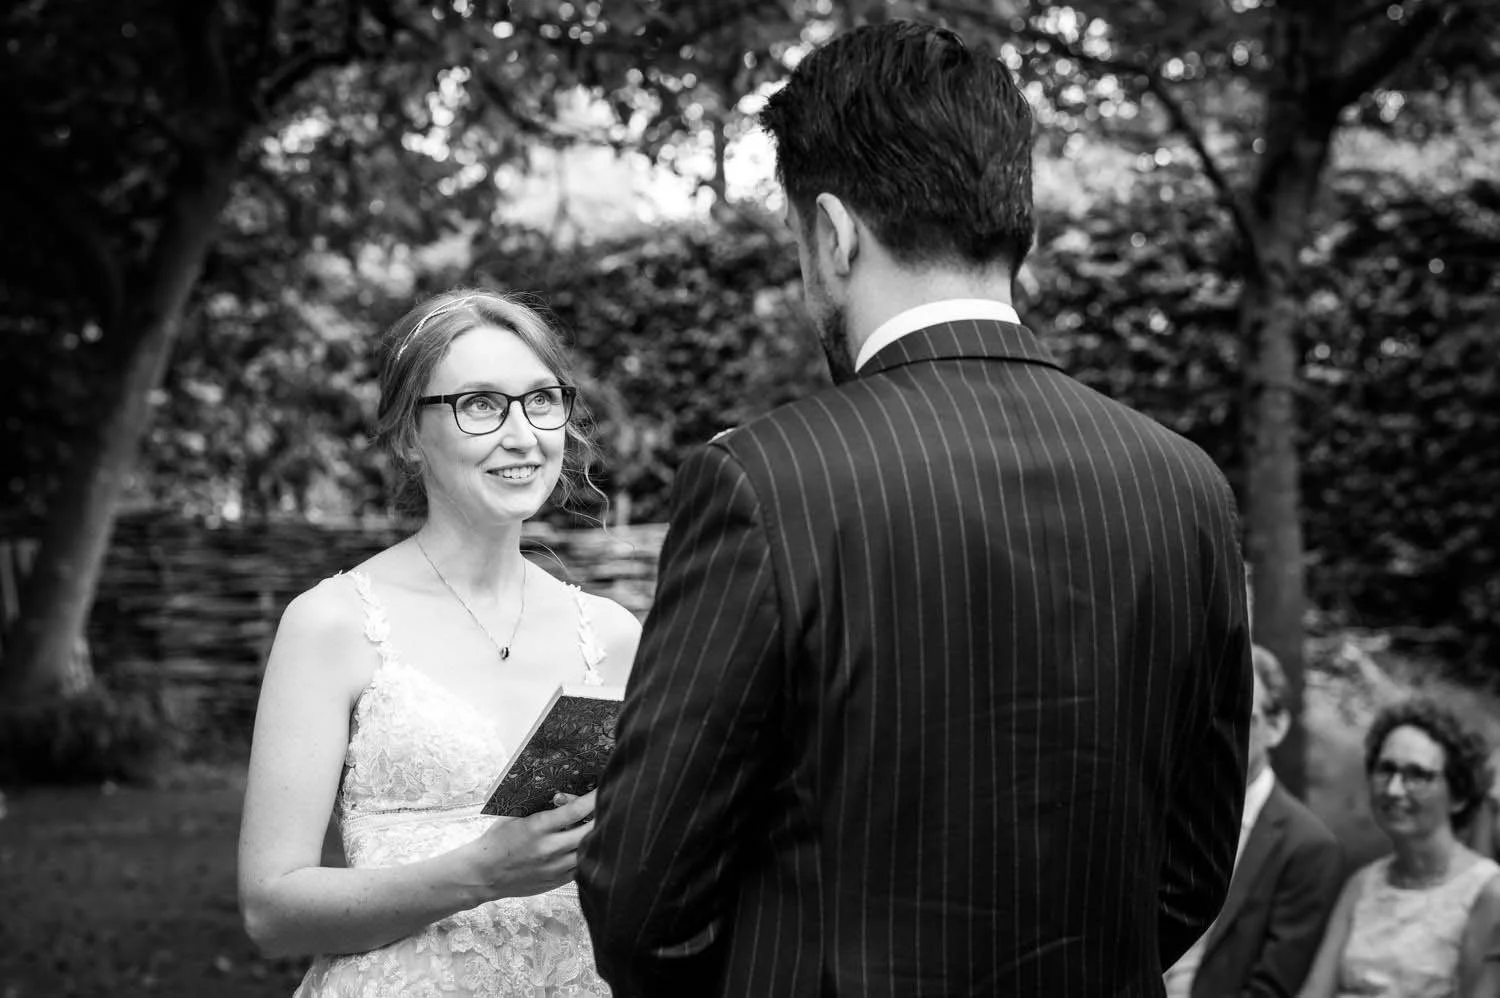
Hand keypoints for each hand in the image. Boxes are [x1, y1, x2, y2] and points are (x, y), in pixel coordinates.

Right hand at [466, 792, 596, 898]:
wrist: (483, 875)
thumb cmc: (497, 841)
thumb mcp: (514, 816)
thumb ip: (540, 807)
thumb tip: (567, 795)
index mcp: (536, 828)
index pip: (575, 810)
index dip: (593, 798)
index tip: (604, 789)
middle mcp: (548, 849)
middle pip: (589, 831)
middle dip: (600, 816)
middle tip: (603, 807)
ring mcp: (553, 868)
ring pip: (589, 851)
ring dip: (595, 837)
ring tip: (596, 826)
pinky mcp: (555, 882)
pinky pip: (581, 868)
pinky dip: (586, 855)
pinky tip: (585, 845)